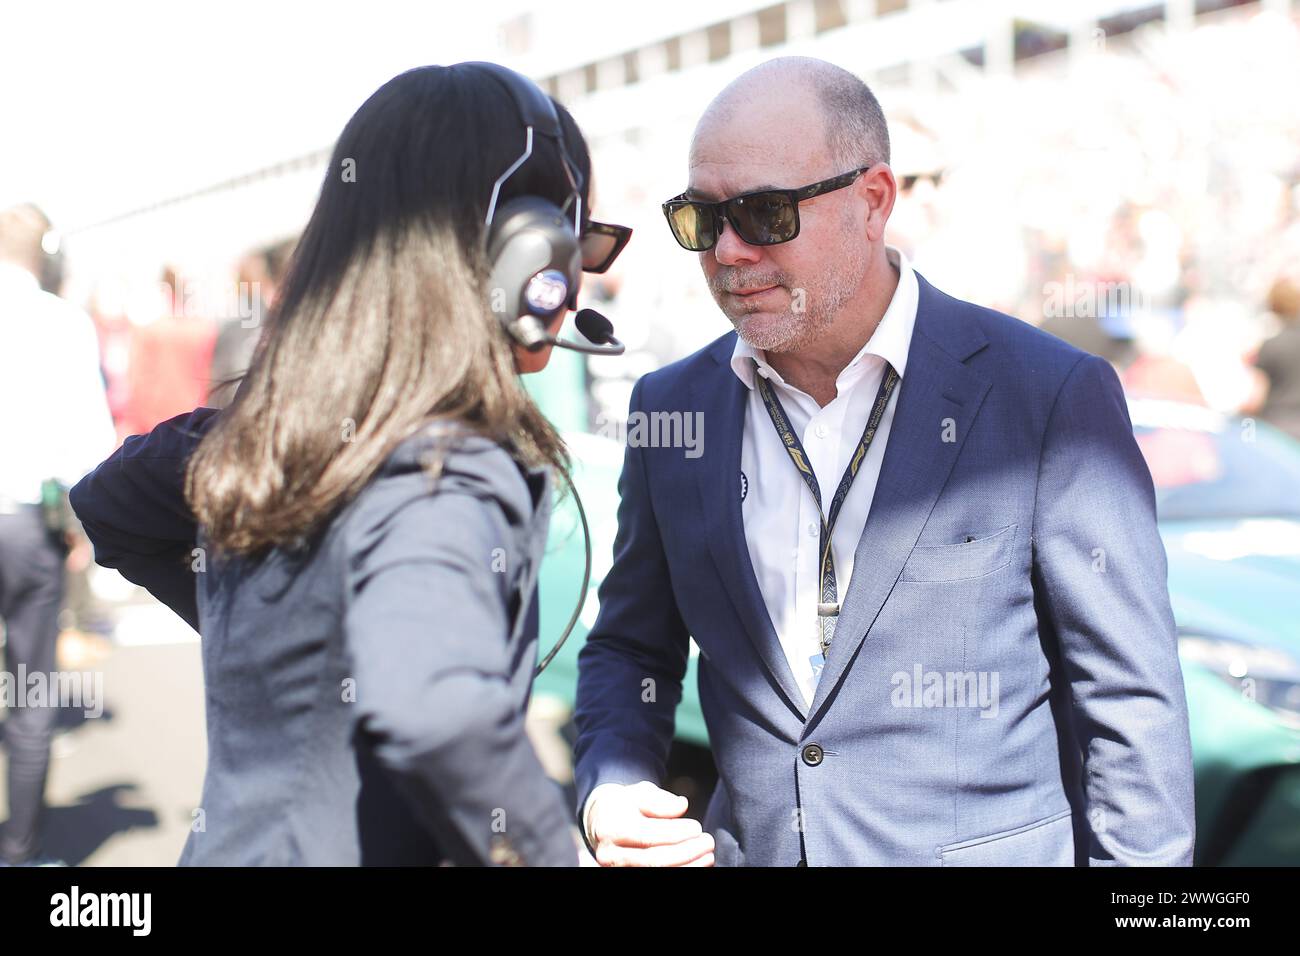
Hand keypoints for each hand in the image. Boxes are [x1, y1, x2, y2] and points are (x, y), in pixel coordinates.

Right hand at [587, 781, 714, 866]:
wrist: (603, 822)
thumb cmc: (626, 806)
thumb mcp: (639, 793)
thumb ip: (659, 800)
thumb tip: (681, 806)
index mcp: (610, 828)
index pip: (646, 835)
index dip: (675, 833)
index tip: (697, 827)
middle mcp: (609, 854)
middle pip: (652, 860)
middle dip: (685, 853)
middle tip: (707, 842)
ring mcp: (616, 869)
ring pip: (655, 873)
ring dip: (687, 867)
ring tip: (707, 856)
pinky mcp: (626, 875)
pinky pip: (655, 877)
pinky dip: (680, 872)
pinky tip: (696, 865)